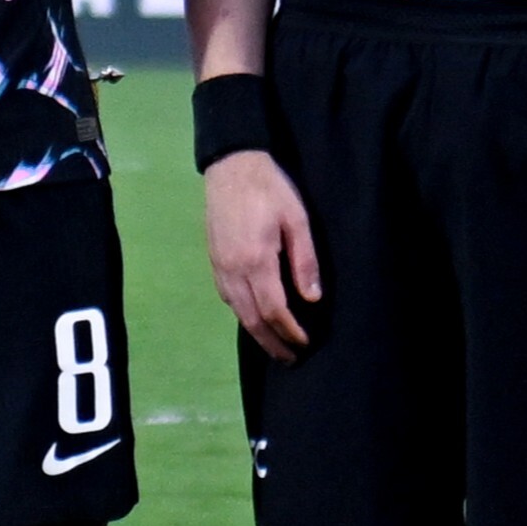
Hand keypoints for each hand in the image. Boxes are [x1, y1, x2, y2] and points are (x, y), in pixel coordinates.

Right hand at [206, 152, 322, 360]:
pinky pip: (227, 296)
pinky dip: (242, 313)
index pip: (274, 309)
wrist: (231, 166)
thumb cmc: (271, 189)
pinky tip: (253, 316)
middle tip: (290, 359)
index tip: (306, 343)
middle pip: (251, 318)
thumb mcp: (297, 220)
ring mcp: (220, 265)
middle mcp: (233, 269)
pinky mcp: (214, 259)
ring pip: (236, 310)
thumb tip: (312, 299)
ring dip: (255, 332)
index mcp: (256, 260)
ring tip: (274, 345)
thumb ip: (305, 261)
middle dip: (271, 342)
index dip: (290, 331)